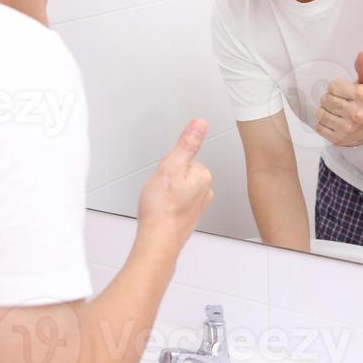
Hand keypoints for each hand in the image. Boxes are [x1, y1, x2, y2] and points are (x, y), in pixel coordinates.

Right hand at [137, 118, 213, 248]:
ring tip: (158, 201)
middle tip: (159, 189)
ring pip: (177, 188)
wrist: (157, 239)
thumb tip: (199, 123)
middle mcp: (205, 191)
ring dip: (166, 192)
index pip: (182, 158)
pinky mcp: (188, 217)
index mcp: (203, 175)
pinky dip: (167, 205)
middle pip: (181, 172)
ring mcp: (197, 206)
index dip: (167, 165)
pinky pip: (175, 203)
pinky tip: (160, 210)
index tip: (164, 176)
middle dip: (167, 178)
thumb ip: (187, 144)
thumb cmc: (162, 207)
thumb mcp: (170, 166)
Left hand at [315, 51, 362, 147]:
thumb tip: (362, 53)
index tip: (343, 91)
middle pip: (325, 99)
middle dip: (330, 98)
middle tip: (339, 101)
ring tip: (336, 111)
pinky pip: (319, 128)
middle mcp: (355, 113)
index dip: (336, 87)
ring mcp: (347, 128)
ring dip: (325, 111)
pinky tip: (334, 121)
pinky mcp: (340, 139)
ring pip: (320, 113)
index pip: (333, 86)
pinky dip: (323, 123)